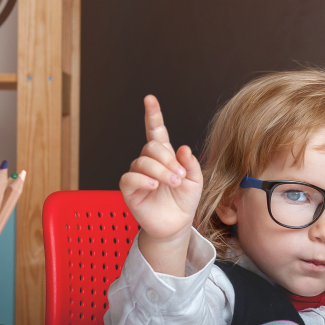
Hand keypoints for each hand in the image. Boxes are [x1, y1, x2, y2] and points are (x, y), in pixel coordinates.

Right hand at [120, 95, 202, 243]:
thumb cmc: (184, 201)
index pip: (156, 131)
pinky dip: (142, 180)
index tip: (149, 99)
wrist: (176, 225)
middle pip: (151, 146)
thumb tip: (182, 148)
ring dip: (160, 171)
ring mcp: (138, 175)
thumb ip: (190, 163)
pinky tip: (153, 186)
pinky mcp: (130, 190)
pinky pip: (129, 178)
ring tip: (172, 183)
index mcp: (165, 156)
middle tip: (179, 176)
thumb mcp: (195, 180)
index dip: (153, 114)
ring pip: (142, 162)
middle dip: (167, 159)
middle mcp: (149, 162)